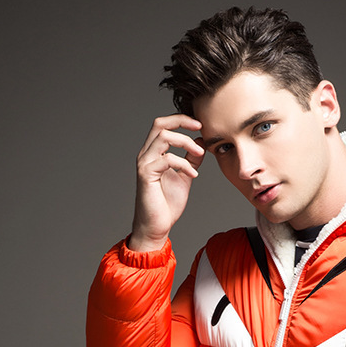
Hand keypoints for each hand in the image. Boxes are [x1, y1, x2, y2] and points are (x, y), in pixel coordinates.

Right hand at [127, 114, 204, 251]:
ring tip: (200, 154)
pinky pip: (166, 159)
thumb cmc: (167, 204)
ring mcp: (144, 164)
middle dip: (181, 121)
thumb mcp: (185, 177)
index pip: (163, 125)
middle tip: (201, 127)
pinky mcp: (146, 175)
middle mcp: (146, 155)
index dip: (180, 120)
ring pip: (163, 138)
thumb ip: (191, 159)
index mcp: (154, 153)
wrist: (156, 226)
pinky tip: (194, 174)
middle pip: (159, 124)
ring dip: (185, 142)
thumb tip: (201, 142)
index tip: (199, 124)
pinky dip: (184, 163)